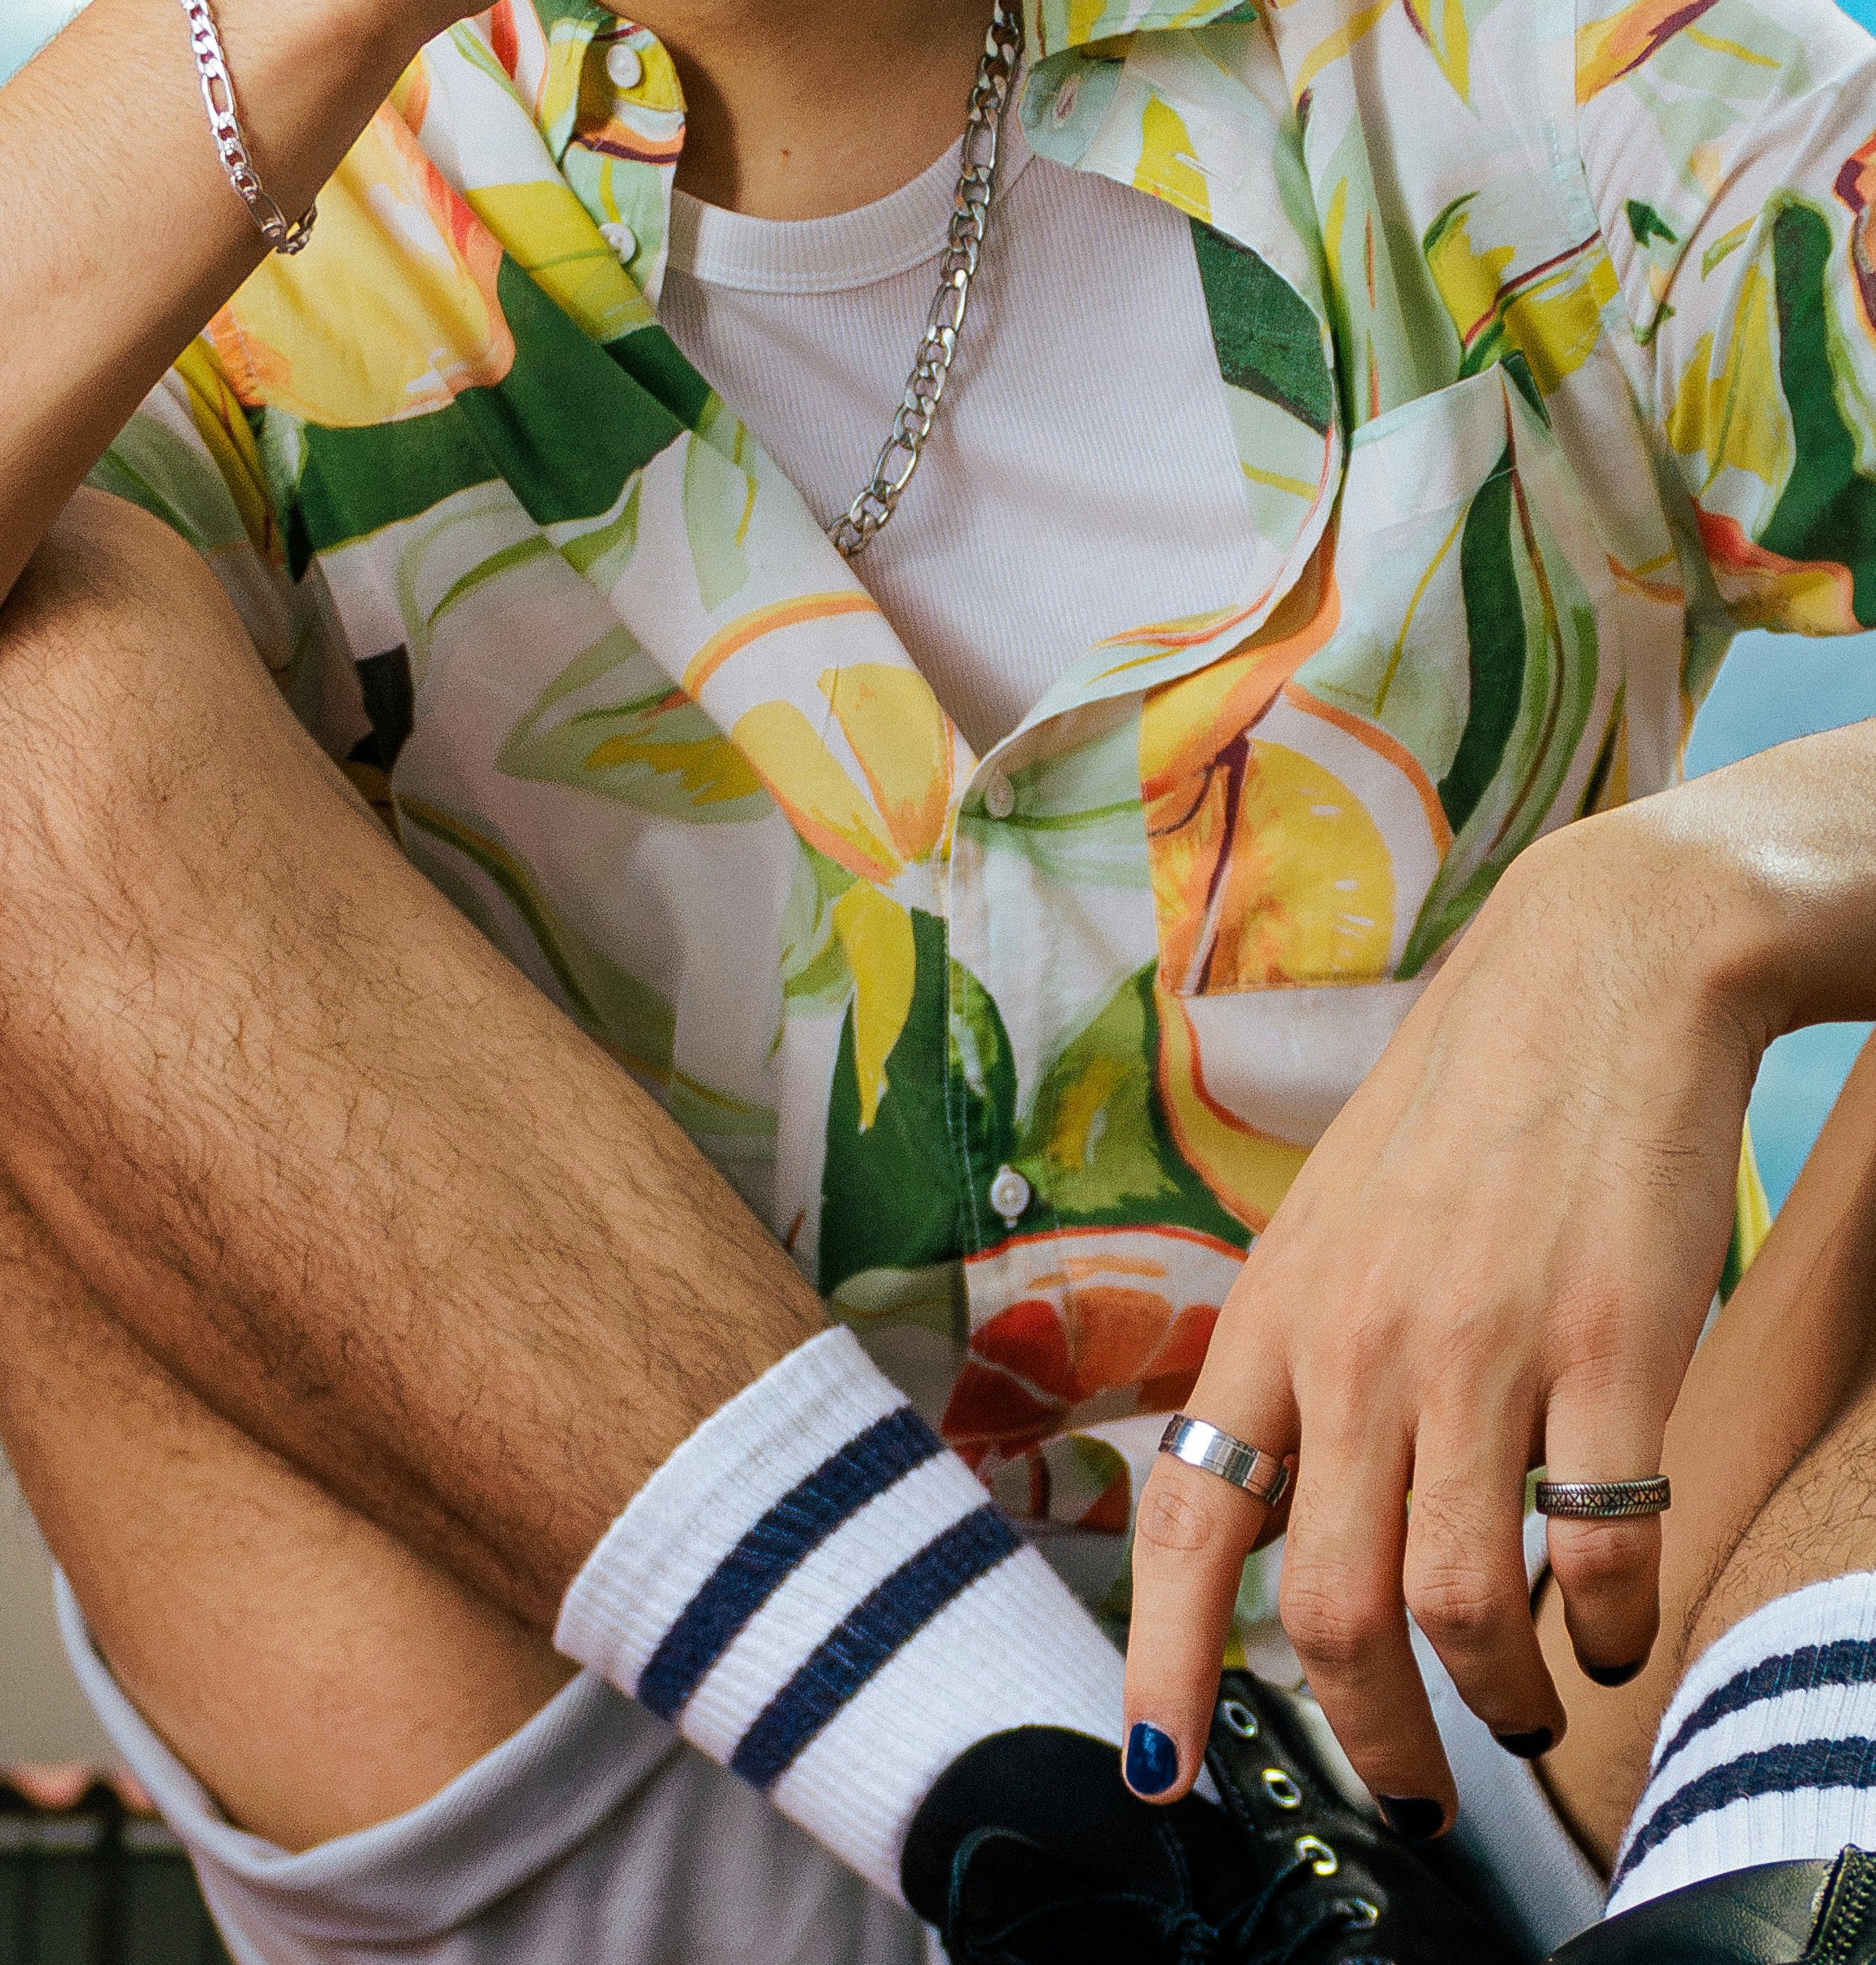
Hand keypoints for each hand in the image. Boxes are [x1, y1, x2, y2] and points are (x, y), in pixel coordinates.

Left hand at [1120, 812, 1763, 1825]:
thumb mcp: (1333, 1228)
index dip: (1161, 1666)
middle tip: (1415, 1797)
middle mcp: (1360, 1344)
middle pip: (1330, 1612)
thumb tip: (1268, 1521)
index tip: (1160, 1779)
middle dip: (1372, 1741)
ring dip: (1498, 1698)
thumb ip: (1300, 1366)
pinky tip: (1611, 1628)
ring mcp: (1485, 1348)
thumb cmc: (1463, 1112)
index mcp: (1276, 1315)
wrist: (1596, 974)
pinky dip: (1605, 1628)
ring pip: (1456, 1606)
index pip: (1189, 1524)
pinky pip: (1595, 1550)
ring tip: (1526, 1704)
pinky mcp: (1611, 1346)